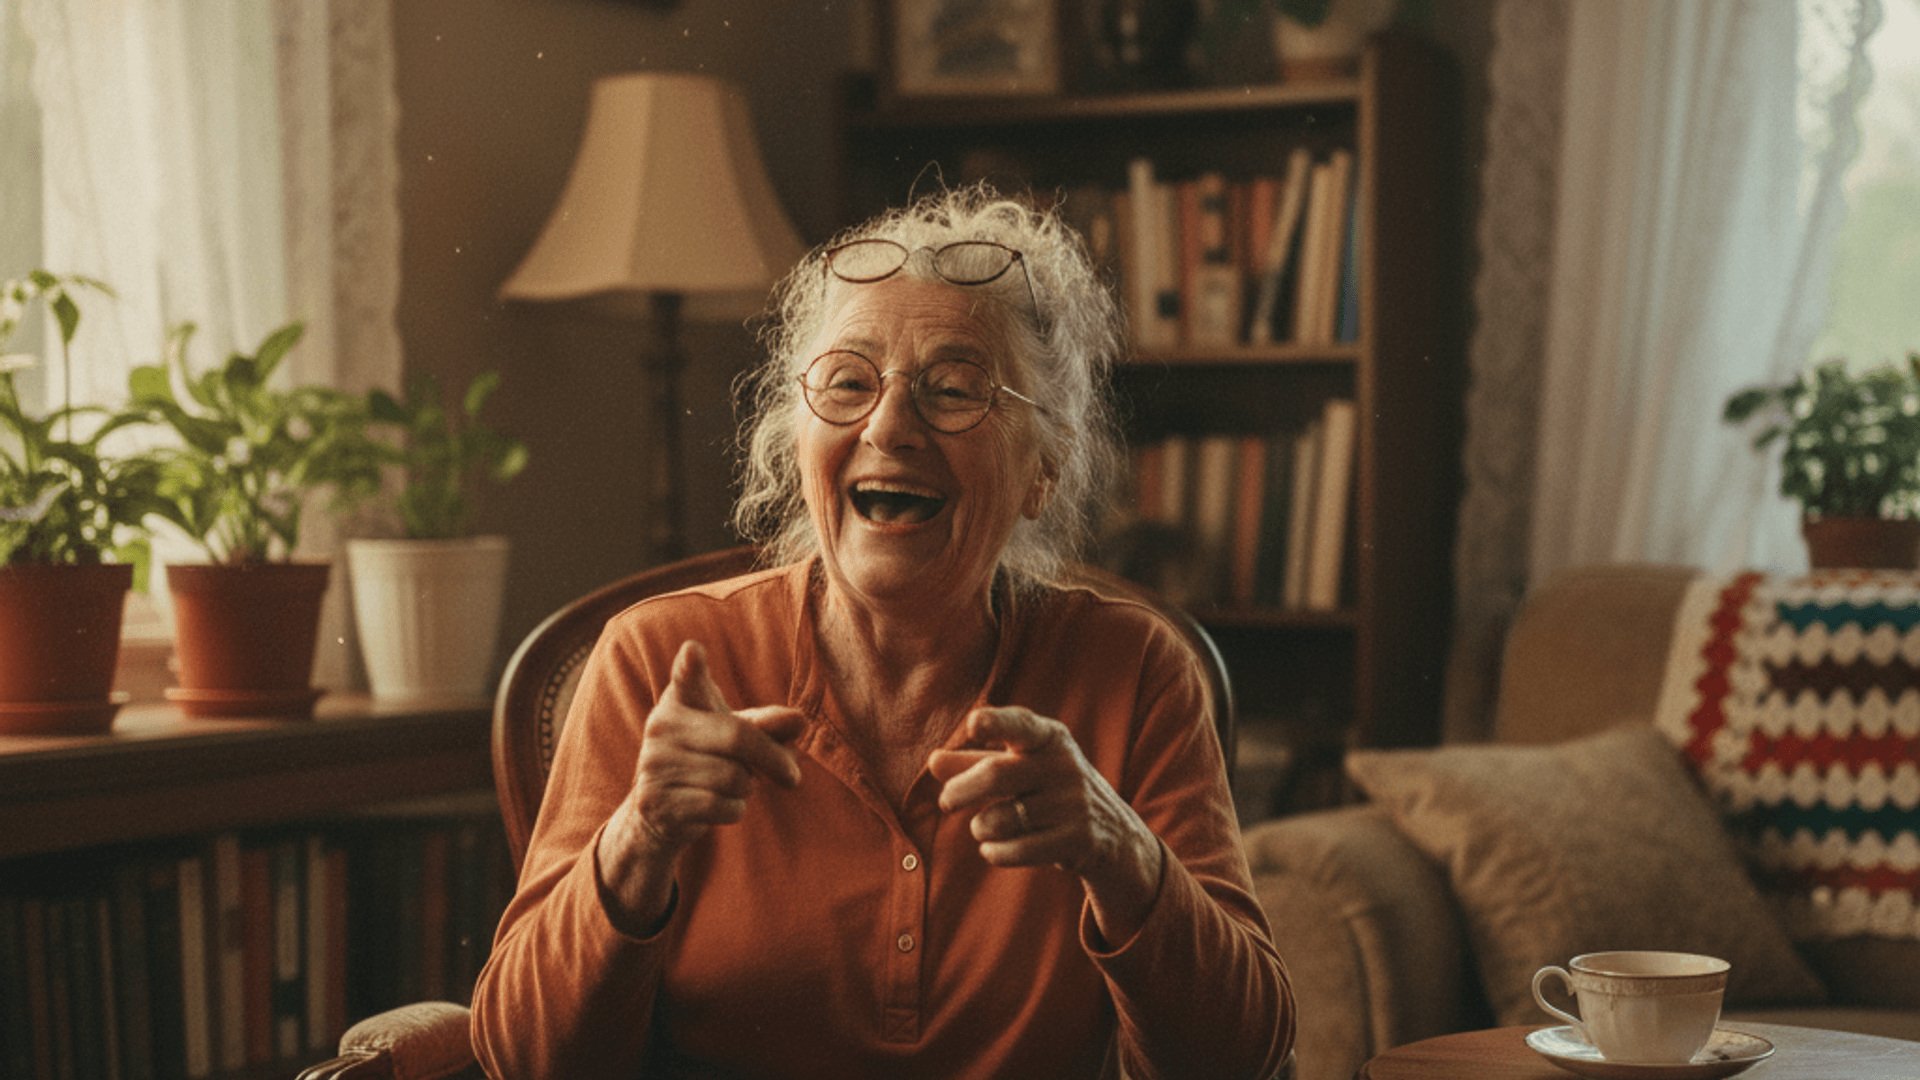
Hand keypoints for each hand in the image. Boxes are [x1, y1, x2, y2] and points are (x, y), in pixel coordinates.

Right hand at [598, 640, 805, 928]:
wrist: (662, 811)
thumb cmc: (709, 759)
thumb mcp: (737, 734)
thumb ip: (769, 724)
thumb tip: (801, 721)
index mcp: (681, 700)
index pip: (687, 679)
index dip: (691, 666)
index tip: (694, 651)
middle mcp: (661, 726)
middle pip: (737, 736)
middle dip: (773, 759)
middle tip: (792, 776)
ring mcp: (654, 764)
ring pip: (733, 777)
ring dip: (747, 787)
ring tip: (732, 784)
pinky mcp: (656, 801)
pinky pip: (720, 806)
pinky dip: (735, 809)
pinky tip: (721, 805)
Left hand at [928, 707, 1164, 939]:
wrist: (1113, 833)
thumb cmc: (1051, 789)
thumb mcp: (1020, 767)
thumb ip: (975, 762)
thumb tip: (933, 762)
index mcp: (1049, 738)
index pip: (1020, 725)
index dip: (996, 724)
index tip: (973, 724)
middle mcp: (1064, 765)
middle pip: (996, 776)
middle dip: (960, 791)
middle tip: (946, 802)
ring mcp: (1074, 803)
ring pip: (1001, 819)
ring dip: (981, 827)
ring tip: (984, 827)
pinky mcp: (1077, 840)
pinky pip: (1017, 850)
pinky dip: (995, 852)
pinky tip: (994, 848)